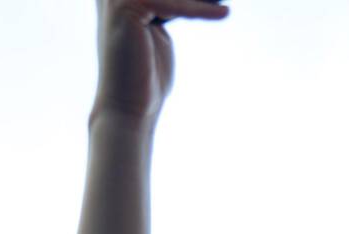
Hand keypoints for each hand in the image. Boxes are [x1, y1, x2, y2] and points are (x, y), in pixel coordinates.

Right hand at [93, 0, 228, 125]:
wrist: (129, 107)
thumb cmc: (147, 76)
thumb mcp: (160, 33)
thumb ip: (169, 7)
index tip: (217, 1)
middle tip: (223, 1)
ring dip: (200, 1)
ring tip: (224, 4)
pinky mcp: (124, 6)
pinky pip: (174, 5)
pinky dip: (200, 10)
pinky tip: (224, 13)